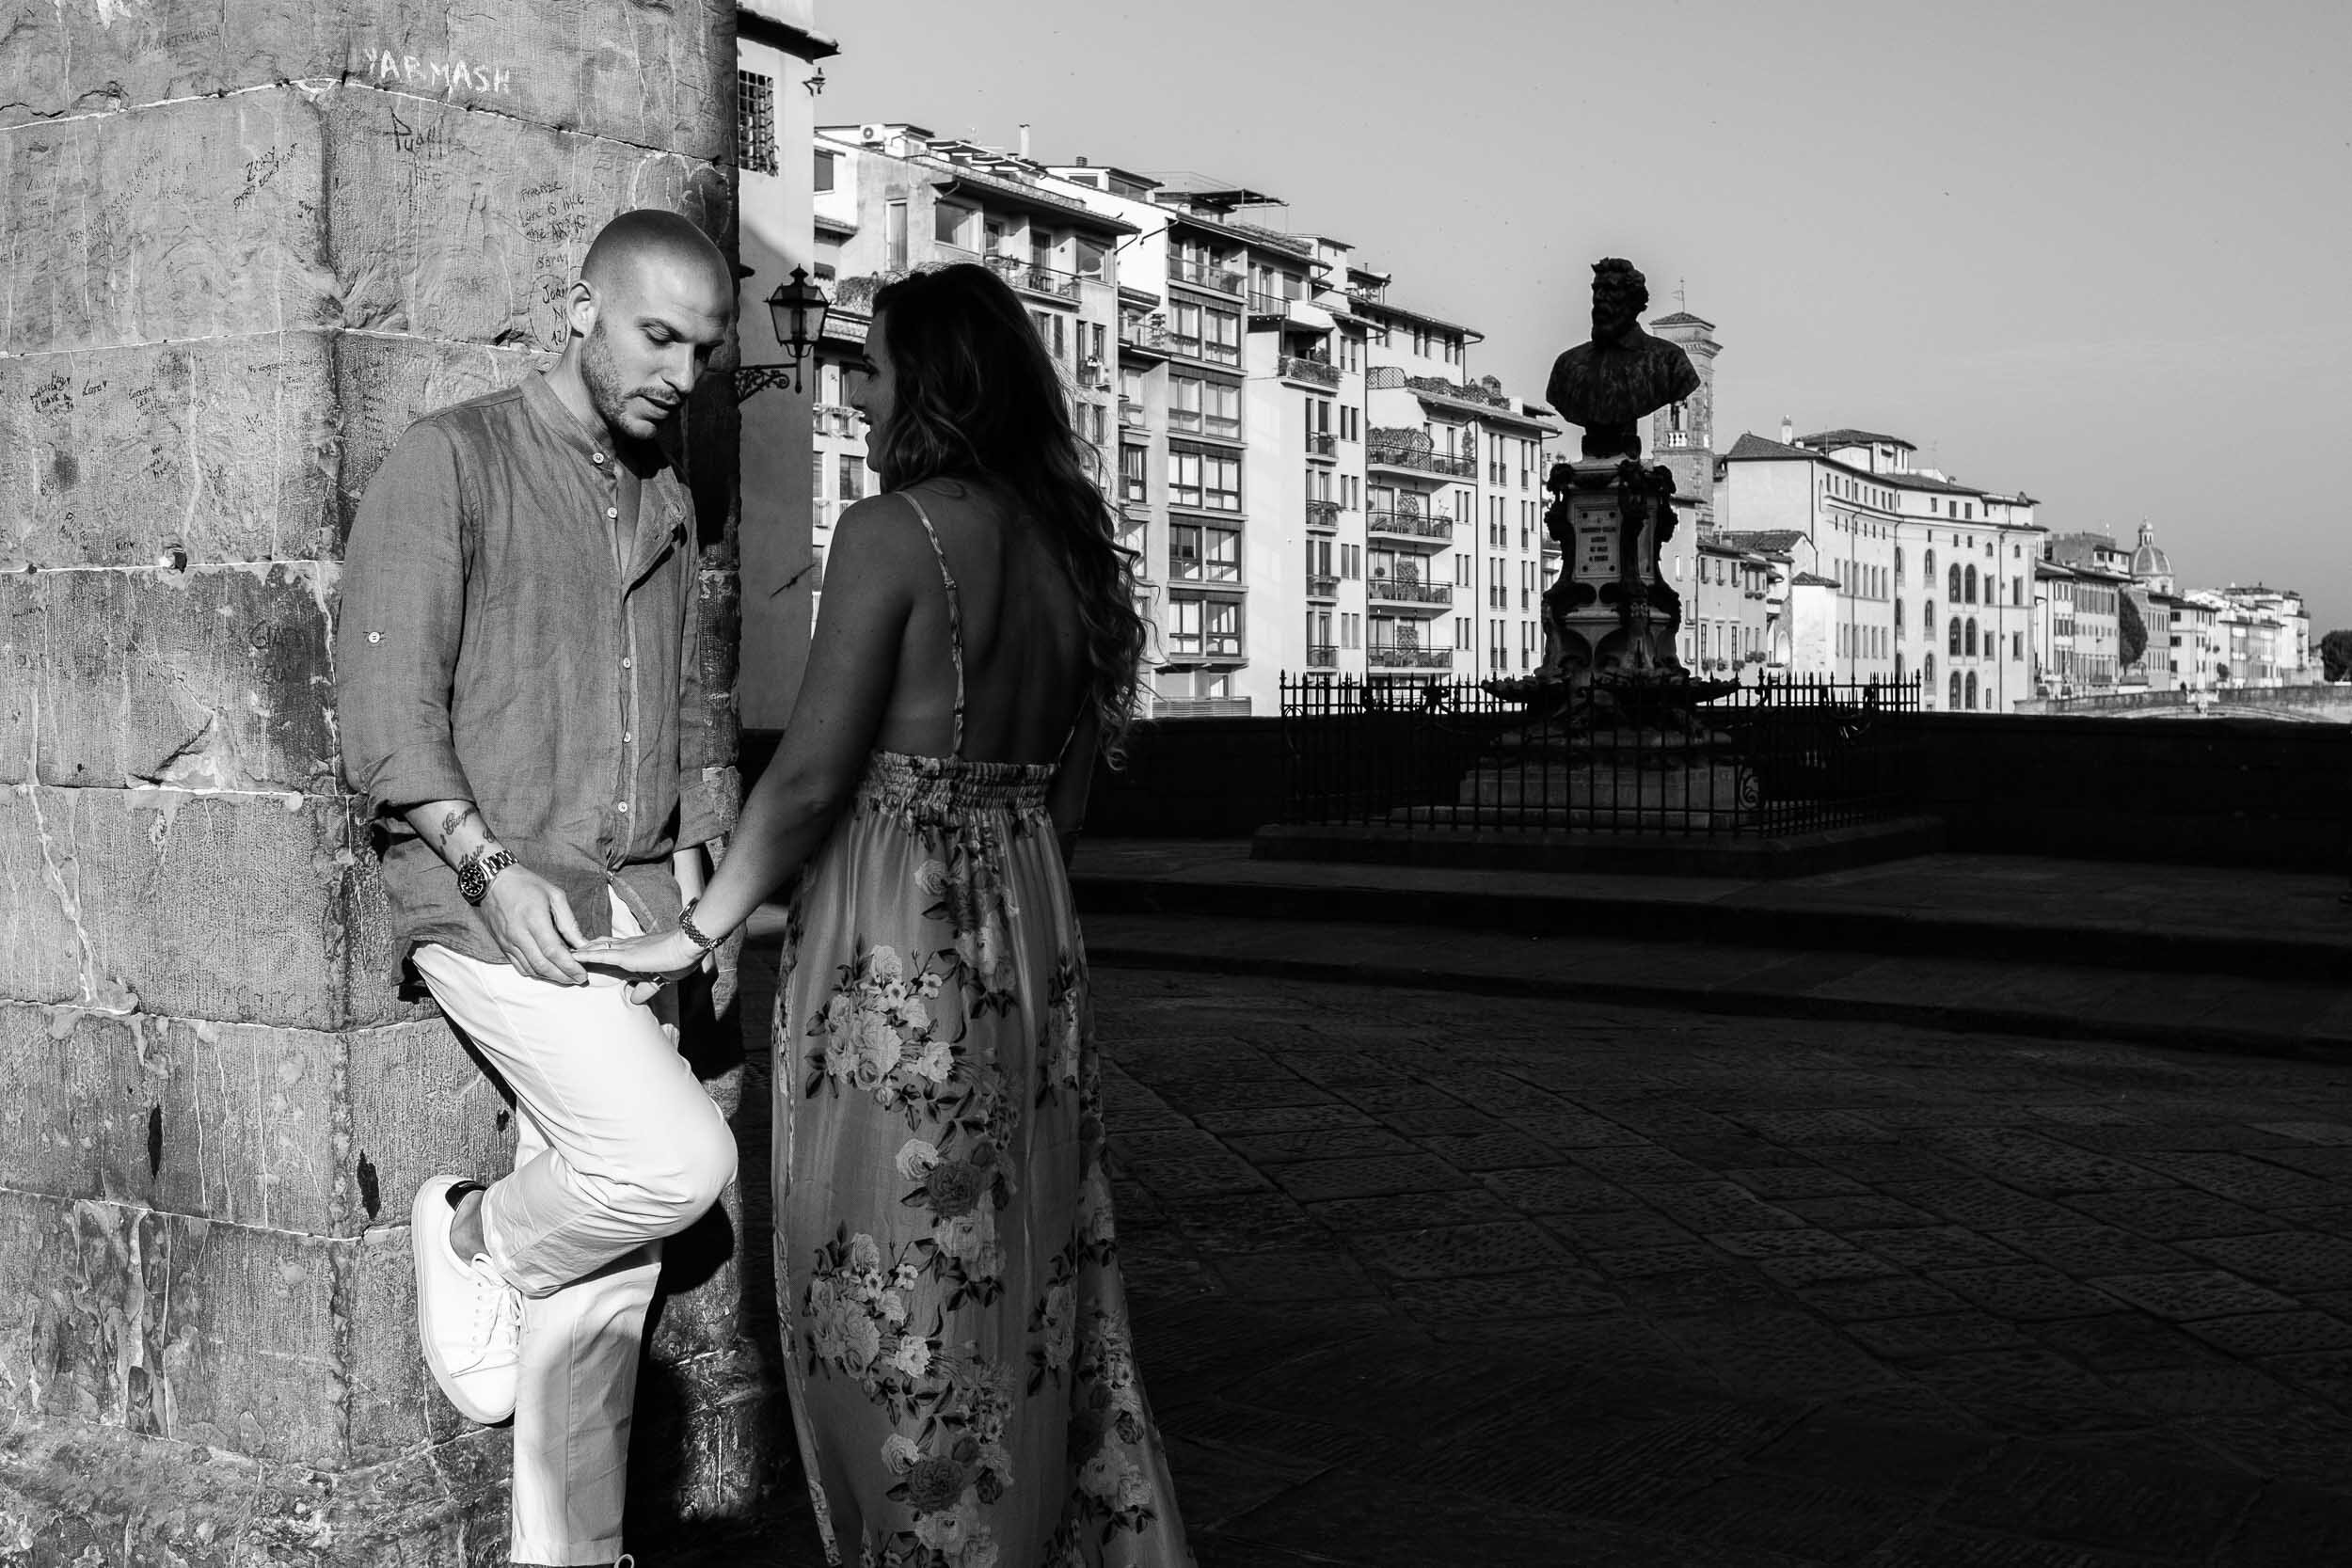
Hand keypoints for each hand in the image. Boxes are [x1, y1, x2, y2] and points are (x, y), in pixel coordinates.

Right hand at [478, 866, 590, 984]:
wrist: (493, 880)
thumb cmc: (527, 884)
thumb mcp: (555, 896)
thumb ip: (569, 922)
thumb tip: (583, 944)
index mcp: (534, 920)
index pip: (553, 952)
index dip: (569, 967)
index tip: (582, 974)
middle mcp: (519, 935)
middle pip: (542, 966)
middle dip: (563, 977)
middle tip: (578, 979)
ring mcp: (508, 942)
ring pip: (530, 969)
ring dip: (550, 977)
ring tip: (566, 977)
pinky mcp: (502, 945)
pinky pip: (519, 966)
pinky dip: (535, 973)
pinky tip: (547, 971)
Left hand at [574, 927, 702, 1003]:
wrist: (688, 947)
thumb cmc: (680, 959)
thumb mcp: (661, 979)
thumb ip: (646, 989)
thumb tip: (634, 1000)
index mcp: (635, 950)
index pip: (610, 948)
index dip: (595, 950)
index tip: (580, 954)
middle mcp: (626, 946)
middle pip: (597, 945)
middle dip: (581, 949)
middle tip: (562, 952)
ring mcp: (624, 949)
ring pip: (594, 948)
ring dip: (578, 952)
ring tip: (559, 953)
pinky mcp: (625, 955)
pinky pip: (599, 954)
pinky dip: (584, 955)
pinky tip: (571, 956)